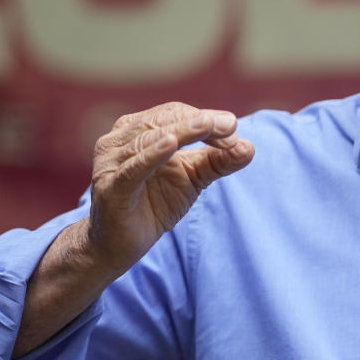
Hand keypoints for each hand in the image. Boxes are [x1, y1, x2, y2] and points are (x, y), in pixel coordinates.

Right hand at [87, 102, 254, 270]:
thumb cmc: (155, 203)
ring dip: (183, 132)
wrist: (121, 245)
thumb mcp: (194, 178)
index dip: (207, 118)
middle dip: (199, 122)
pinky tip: (171, 144)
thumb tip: (250, 147)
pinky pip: (133, 168)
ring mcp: (111, 163)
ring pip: (149, 138)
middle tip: (230, 128)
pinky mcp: (110, 188)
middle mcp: (120, 139)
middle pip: (163, 120)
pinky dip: (152, 155)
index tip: (234, 130)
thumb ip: (219, 161)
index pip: (176, 113)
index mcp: (138, 130)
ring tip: (208, 126)